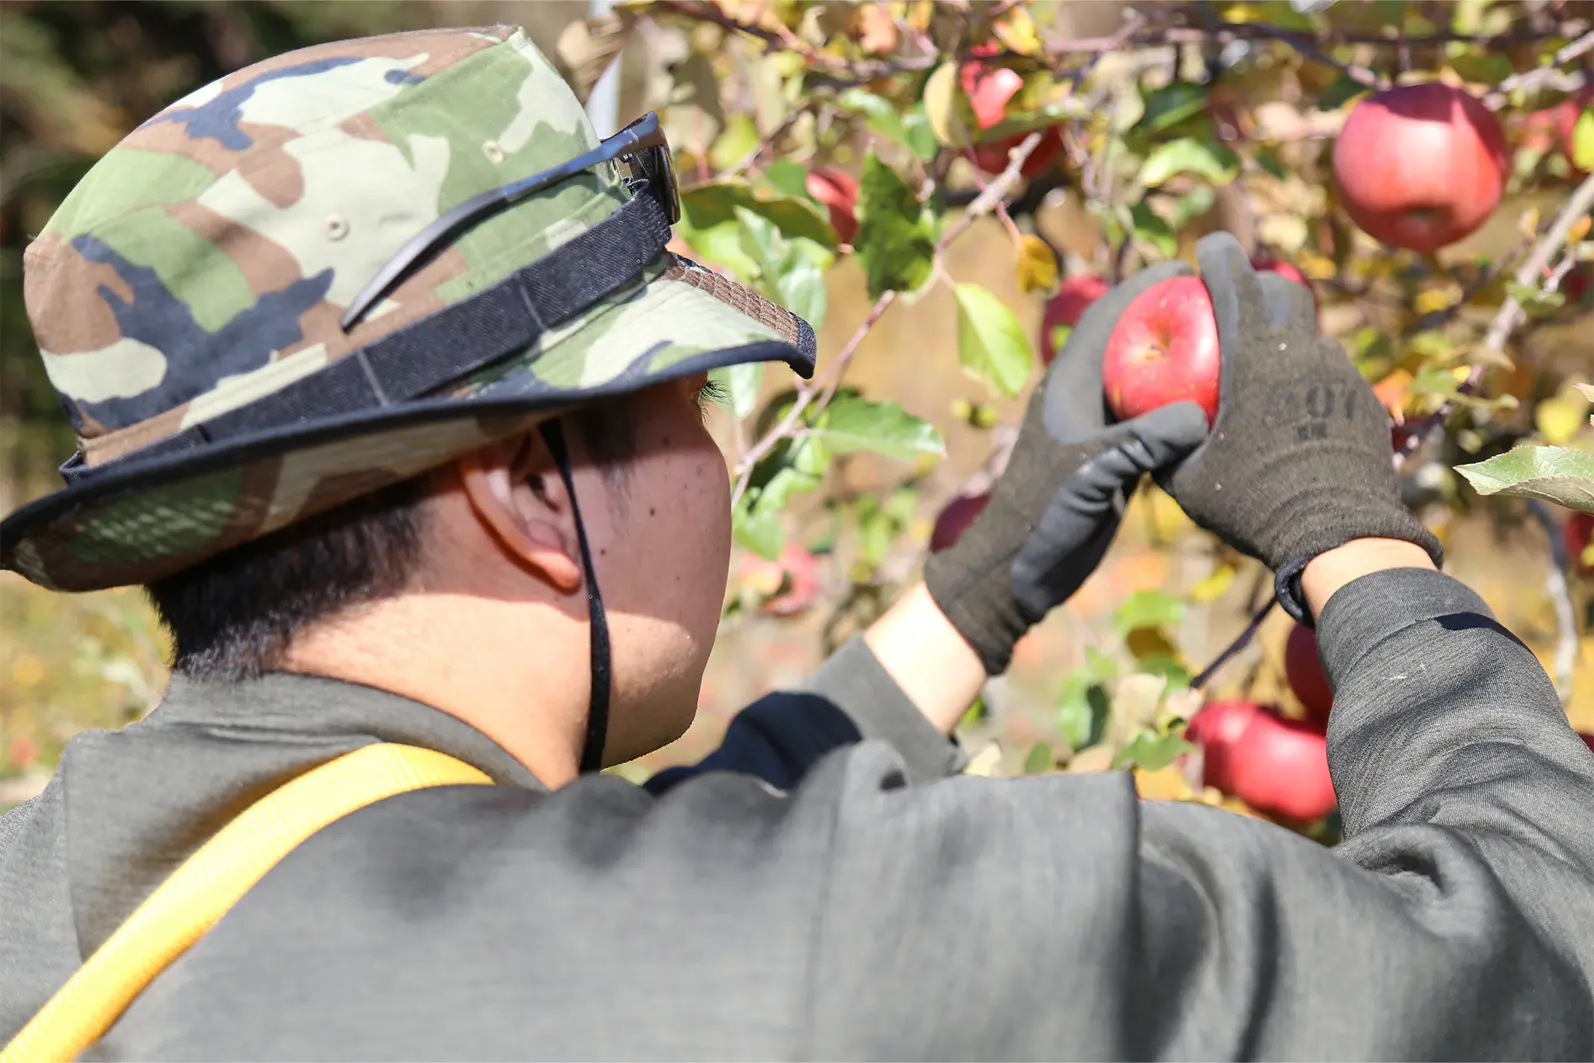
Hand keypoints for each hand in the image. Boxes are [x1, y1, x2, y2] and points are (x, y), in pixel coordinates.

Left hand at [924, 265, 1207, 674]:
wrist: (1018, 568)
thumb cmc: (1043, 515)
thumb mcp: (1092, 473)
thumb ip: (1142, 441)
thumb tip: (1201, 417)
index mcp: (1068, 383)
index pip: (1111, 315)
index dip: (1148, 286)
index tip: (1193, 269)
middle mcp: (1082, 397)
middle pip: (1136, 343)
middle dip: (1178, 322)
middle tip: (1231, 307)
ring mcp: (1098, 428)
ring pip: (1148, 383)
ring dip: (1185, 366)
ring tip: (1237, 350)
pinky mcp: (1112, 459)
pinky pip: (1154, 421)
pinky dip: (1185, 410)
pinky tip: (1225, 409)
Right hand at [1158, 233, 1442, 620]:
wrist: (1338, 535)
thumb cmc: (1252, 505)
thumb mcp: (1188, 480)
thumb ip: (1165, 444)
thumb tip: (1148, 427)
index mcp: (1256, 358)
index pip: (1237, 282)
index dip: (1219, 256)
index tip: (1207, 247)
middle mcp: (1303, 353)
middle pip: (1284, 291)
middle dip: (1258, 286)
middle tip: (1235, 301)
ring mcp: (1340, 374)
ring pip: (1311, 335)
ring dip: (1286, 338)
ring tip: (1264, 364)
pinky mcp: (1363, 401)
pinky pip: (1332, 373)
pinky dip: (1308, 377)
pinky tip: (1295, 408)